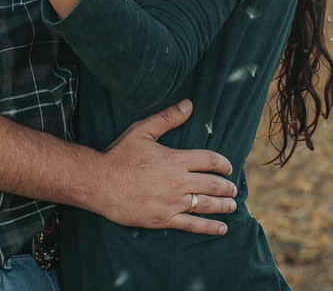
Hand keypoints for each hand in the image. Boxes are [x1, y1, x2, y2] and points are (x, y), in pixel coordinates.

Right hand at [91, 100, 237, 235]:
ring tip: (232, 205)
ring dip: (223, 205)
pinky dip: (209, 227)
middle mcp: (177, 182)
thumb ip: (167, 118)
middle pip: (212, 184)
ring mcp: (171, 202)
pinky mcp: (163, 219)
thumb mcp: (142, 131)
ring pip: (206, 205)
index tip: (228, 167)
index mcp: (175, 159)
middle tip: (233, 189)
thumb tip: (189, 104)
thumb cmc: (119, 156)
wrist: (98, 183)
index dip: (223, 164)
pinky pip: (192, 225)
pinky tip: (222, 228)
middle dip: (227, 187)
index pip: (209, 160)